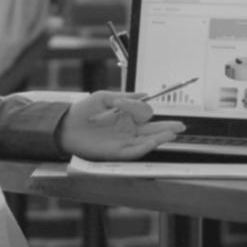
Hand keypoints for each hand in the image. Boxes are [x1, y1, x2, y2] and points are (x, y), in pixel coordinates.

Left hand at [58, 91, 185, 158]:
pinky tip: (154, 142)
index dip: (142, 108)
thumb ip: (125, 97)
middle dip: (167, 128)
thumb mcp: (104, 98)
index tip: (127, 102)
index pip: (144, 113)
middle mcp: (127, 130)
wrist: (65, 125)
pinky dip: (145, 147)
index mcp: (126, 116)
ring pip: (146, 141)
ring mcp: (123, 141)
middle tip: (181, 126)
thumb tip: (145, 94)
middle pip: (152, 130)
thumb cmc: (83, 110)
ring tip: (173, 133)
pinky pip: (134, 151)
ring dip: (160, 138)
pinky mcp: (116, 152)